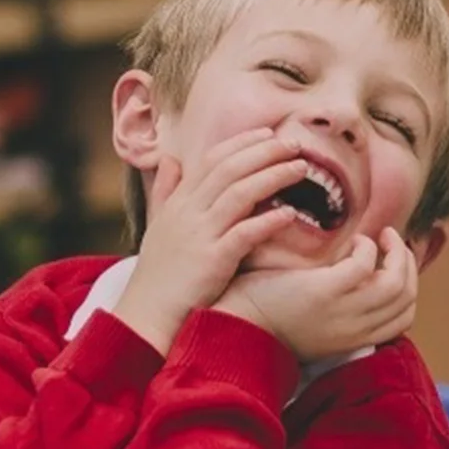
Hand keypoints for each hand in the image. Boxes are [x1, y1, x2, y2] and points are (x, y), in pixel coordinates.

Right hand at [114, 129, 309, 353]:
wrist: (147, 314)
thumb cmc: (159, 273)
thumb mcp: (158, 225)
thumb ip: (166, 190)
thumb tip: (171, 158)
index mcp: (179, 202)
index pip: (212, 159)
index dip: (242, 143)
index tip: (269, 134)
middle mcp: (188, 212)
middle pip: (230, 169)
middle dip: (265, 152)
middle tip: (295, 144)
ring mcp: (200, 235)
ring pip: (240, 193)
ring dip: (273, 176)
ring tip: (301, 169)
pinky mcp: (212, 261)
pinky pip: (244, 234)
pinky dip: (268, 221)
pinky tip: (290, 213)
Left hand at [214, 228, 418, 362]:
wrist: (236, 326)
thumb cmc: (269, 318)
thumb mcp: (316, 324)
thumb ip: (341, 310)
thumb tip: (360, 280)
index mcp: (354, 340)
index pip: (404, 319)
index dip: (410, 287)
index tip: (396, 264)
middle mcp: (355, 330)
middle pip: (407, 299)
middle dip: (407, 265)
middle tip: (394, 243)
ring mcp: (343, 312)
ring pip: (397, 284)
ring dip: (396, 253)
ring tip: (383, 236)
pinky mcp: (326, 292)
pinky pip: (365, 265)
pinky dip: (367, 248)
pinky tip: (354, 240)